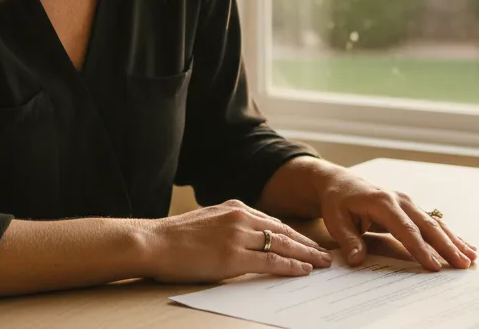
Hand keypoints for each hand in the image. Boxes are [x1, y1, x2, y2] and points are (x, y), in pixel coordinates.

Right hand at [140, 200, 332, 282]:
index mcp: (235, 207)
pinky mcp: (233, 256)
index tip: (307, 241)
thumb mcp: (207, 220)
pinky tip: (303, 271)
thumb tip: (248, 236)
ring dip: (306, 255)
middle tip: (325, 253)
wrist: (153, 242)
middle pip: (283, 231)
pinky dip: (290, 266)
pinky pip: (271, 262)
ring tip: (322, 263)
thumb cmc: (175, 237)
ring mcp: (238, 236)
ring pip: (282, 245)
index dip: (293, 234)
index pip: (273, 221)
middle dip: (306, 243)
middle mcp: (241, 217)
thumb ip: (230, 224)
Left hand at [316, 169, 476, 271]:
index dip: (420, 248)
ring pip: (435, 223)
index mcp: (382, 202)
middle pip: (427, 225)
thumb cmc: (338, 202)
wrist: (341, 182)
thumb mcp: (335, 219)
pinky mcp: (411, 208)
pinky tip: (465, 245)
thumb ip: (348, 239)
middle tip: (461, 264)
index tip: (433, 265)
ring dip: (454, 241)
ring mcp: (408, 203)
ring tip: (470, 257)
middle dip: (446, 246)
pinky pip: (434, 222)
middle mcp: (400, 200)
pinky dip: (450, 235)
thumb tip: (357, 260)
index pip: (405, 229)